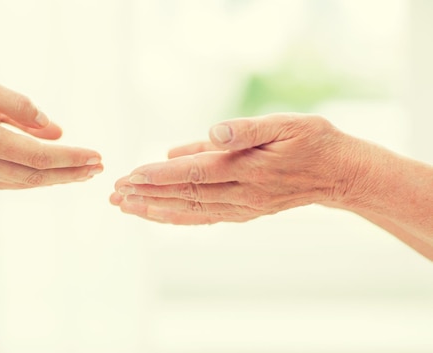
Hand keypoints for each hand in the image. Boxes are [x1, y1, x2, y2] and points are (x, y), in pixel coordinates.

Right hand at [0, 61, 102, 188]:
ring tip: (78, 172)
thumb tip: (55, 129)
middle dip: (69, 174)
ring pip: (19, 182)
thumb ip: (21, 108)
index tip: (96, 157)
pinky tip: (43, 173)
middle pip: (34, 177)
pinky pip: (3, 180)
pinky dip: (28, 178)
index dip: (71, 158)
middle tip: (97, 170)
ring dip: (52, 179)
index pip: (39, 157)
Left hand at [110, 113, 362, 223]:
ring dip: (155, 209)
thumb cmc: (313, 142)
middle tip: (114, 194)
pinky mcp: (243, 212)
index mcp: (249, 168)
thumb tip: (210, 133)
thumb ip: (246, 129)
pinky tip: (157, 215)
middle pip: (185, 195)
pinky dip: (177, 217)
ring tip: (125, 207)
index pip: (196, 172)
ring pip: (191, 211)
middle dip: (147, 195)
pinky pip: (204, 217)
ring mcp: (242, 207)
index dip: (161, 175)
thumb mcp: (286, 124)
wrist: (339, 174)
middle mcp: (242, 193)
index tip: (131, 176)